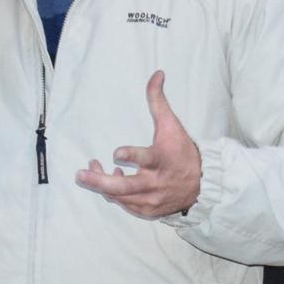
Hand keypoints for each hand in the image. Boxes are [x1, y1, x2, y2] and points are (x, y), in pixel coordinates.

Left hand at [78, 71, 203, 218]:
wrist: (202, 184)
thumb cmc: (182, 152)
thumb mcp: (172, 125)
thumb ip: (158, 101)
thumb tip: (157, 73)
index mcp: (163, 159)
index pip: (146, 158)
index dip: (131, 156)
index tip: (117, 153)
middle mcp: (157, 182)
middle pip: (126, 186)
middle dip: (101, 181)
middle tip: (81, 174)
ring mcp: (152, 199)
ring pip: (121, 196)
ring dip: (102, 185)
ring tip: (88, 172)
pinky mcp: (149, 210)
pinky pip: (125, 205)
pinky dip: (114, 195)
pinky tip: (109, 183)